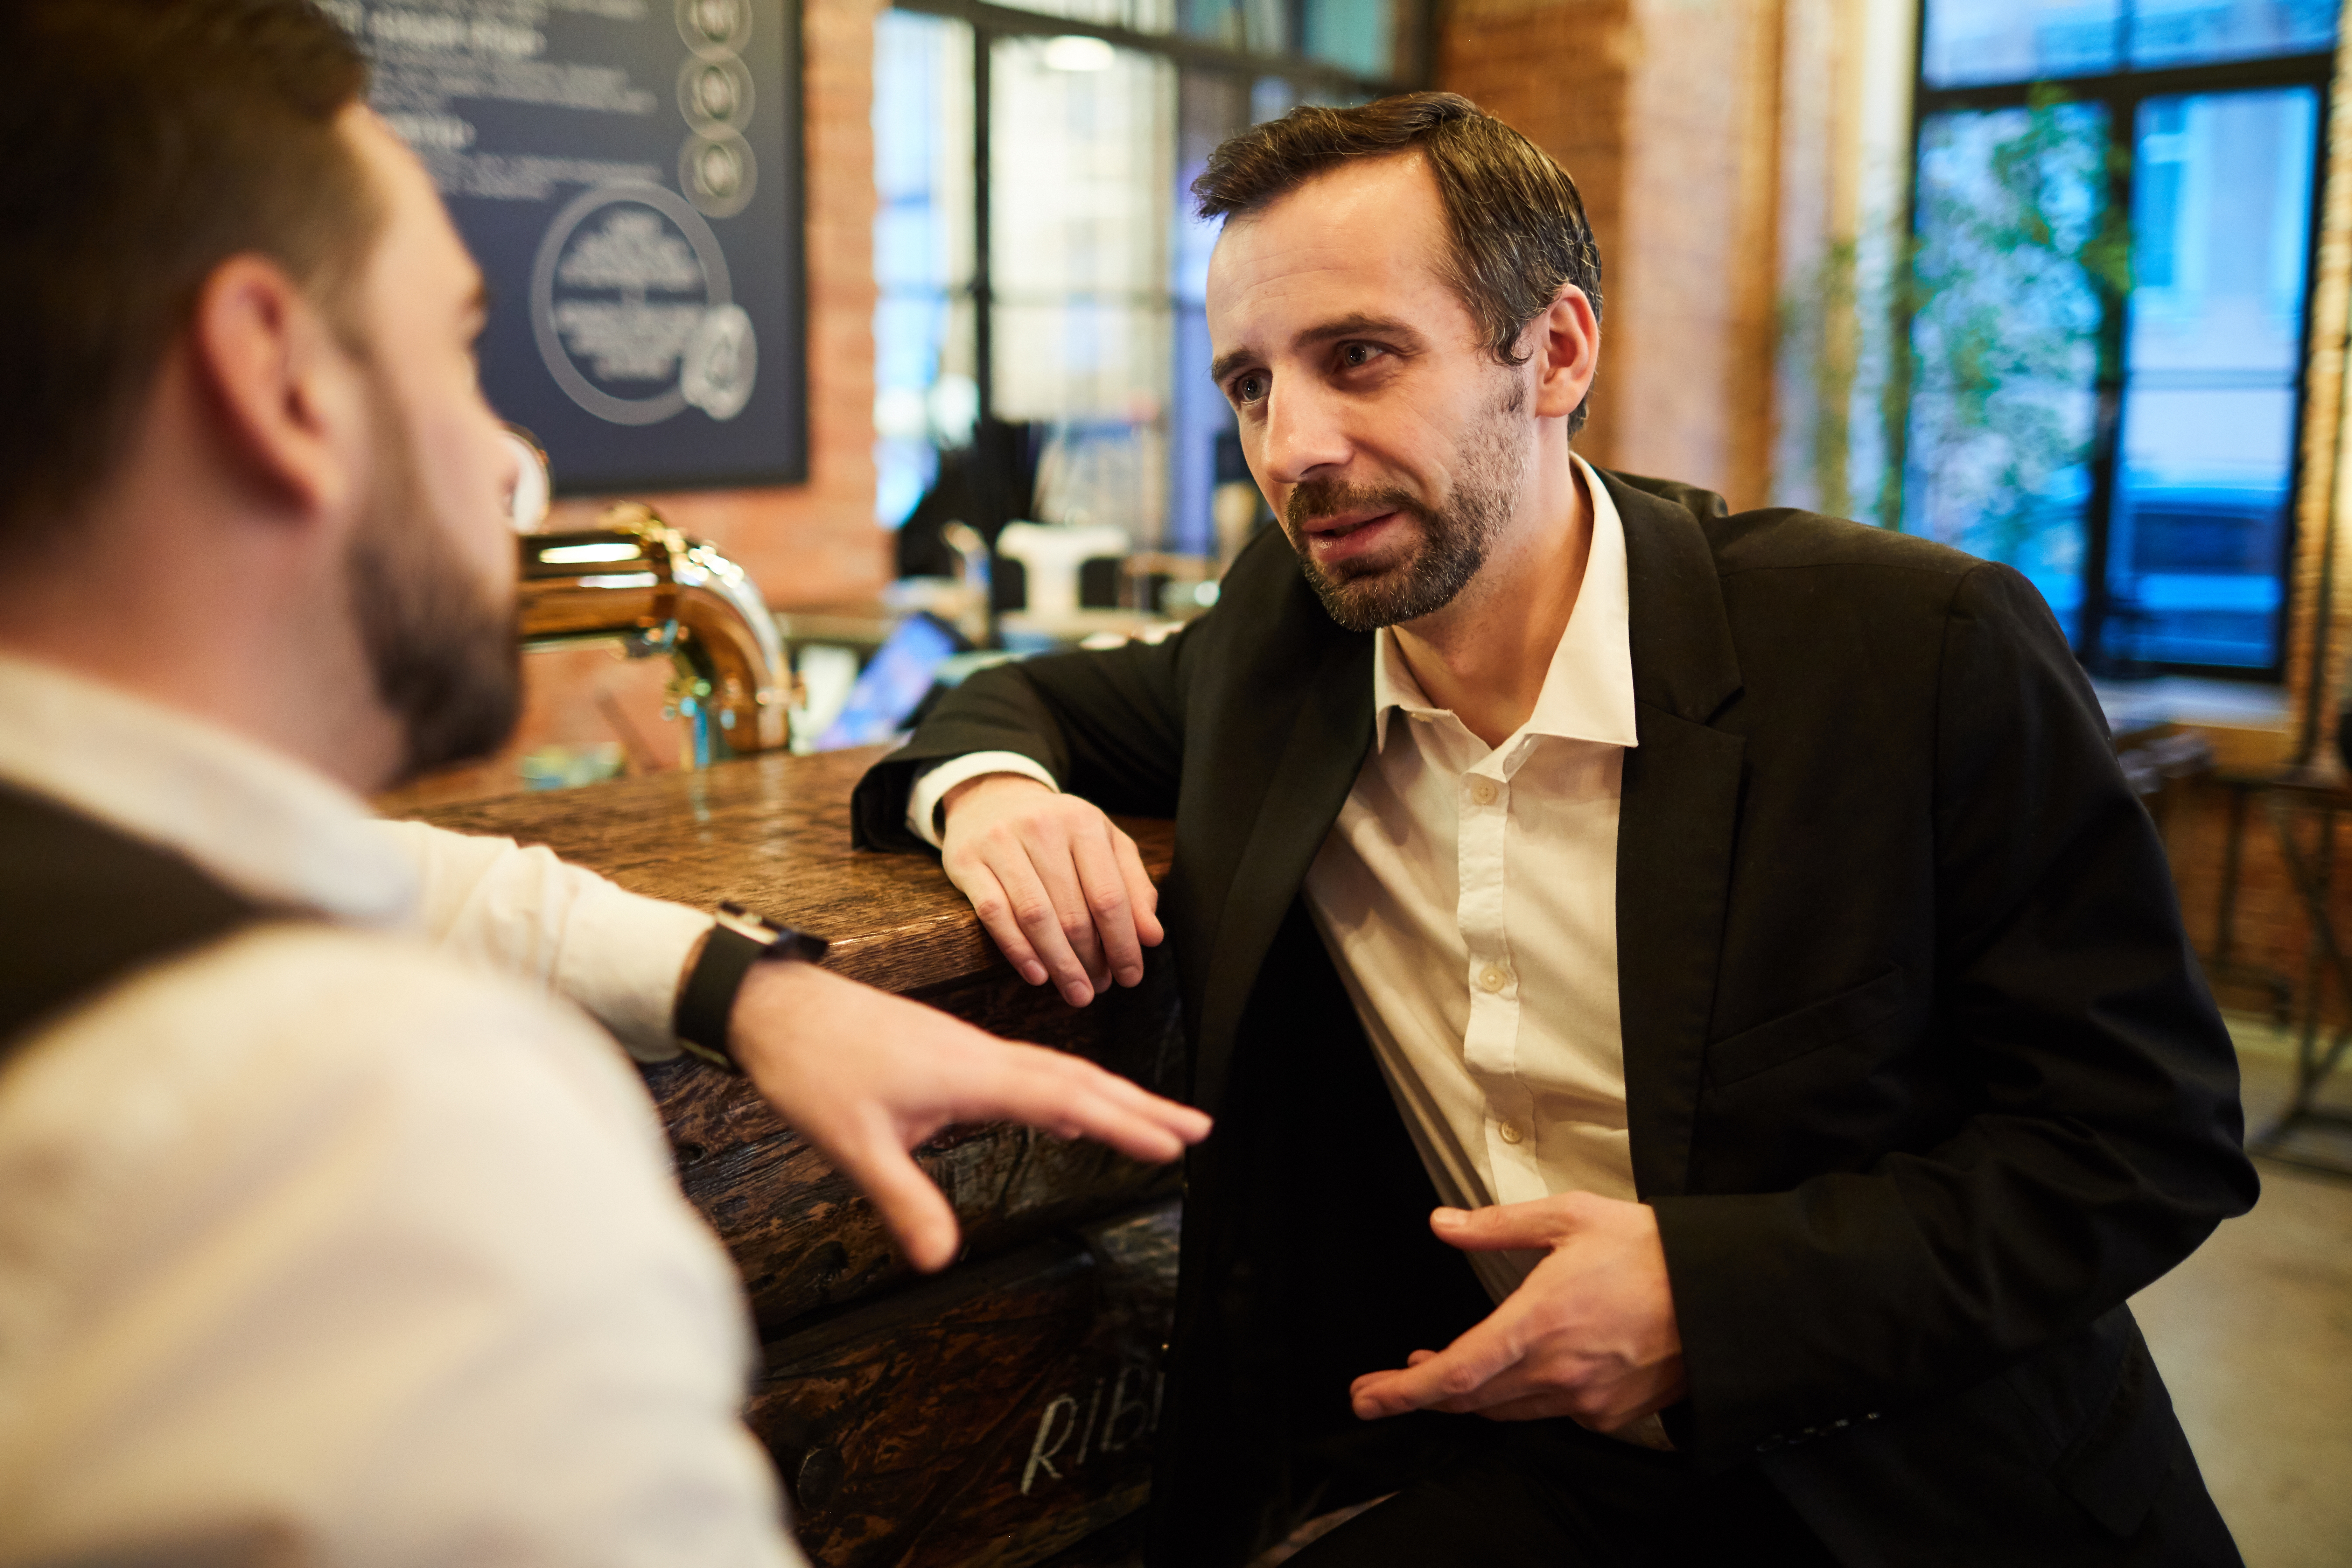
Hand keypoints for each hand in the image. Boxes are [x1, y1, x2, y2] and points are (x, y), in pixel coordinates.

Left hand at [726, 958, 1209, 1270]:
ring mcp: (971, 1050)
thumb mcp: (852, 1144)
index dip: (1125, 1124)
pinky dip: (1067, 1089)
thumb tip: (939, 1260)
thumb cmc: (812, 1067)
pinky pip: (1031, 1069)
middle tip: (1199, 1130)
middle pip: (1080, 1079)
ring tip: (1155, 1121)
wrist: (775, 1007)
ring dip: (1111, 1096)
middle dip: (1142, 1107)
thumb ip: (903, 1200)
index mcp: (973, 1074)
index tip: (1174, 1146)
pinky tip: (1071, 1112)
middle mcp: (983, 1055)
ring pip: (1059, 1070)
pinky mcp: (954, 1052)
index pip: (1068, 1099)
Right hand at [939, 774, 1164, 1007]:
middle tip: (1099, 988)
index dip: (1123, 942)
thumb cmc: (1058, 832)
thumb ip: (1133, 886)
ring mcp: (1001, 843)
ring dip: (1059, 964)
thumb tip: (1151, 936)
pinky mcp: (968, 861)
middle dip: (1091, 960)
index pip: (1109, 895)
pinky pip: (994, 914)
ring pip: (1035, 917)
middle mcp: (1042, 827)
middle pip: (1073, 911)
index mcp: (1083, 823)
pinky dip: (1018, 951)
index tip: (1131, 976)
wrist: (991, 799)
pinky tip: (1038, 976)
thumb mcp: (1104, 844)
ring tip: (1076, 991)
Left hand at [1349, 1192, 1684, 1433]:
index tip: (1366, 1397)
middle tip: (1389, 1384)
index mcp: (1539, 1323)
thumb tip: (1442, 1224)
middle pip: (1472, 1399)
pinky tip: (1517, 1373)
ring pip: (1507, 1410)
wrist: (1725, 1294)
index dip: (1404, 1392)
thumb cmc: (1649, 1249)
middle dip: (1423, 1394)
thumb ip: (1497, 1225)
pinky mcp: (1612, 1415)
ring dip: (1468, 1395)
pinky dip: (1522, 1397)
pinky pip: (1551, 1413)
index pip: (1456, 1373)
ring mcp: (1587, 1399)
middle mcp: (1558, 1372)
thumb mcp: (1569, 1217)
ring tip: (1439, 1371)